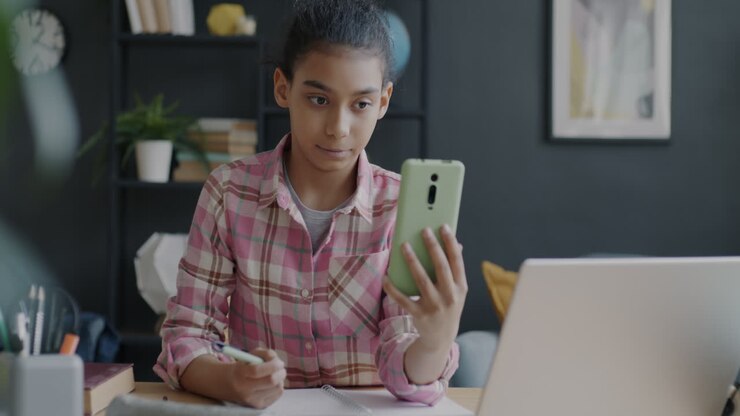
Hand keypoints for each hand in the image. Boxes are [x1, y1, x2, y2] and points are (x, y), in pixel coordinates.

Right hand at [226, 348, 286, 408]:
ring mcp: (252, 400)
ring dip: (280, 379)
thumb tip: (277, 362)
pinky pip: (277, 395)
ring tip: (274, 375)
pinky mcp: (259, 406)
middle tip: (280, 367)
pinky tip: (272, 384)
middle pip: (271, 381)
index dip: (272, 364)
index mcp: (239, 373)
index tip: (278, 362)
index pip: (257, 370)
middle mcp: (245, 389)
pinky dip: (278, 386)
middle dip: (280, 372)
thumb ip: (265, 354)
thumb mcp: (249, 356)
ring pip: (277, 388)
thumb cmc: (243, 367)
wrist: (228, 385)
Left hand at [383, 224, 467, 352]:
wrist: (441, 337)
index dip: (451, 243)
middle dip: (432, 247)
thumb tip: (456, 244)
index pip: (457, 261)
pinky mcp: (419, 315)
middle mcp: (449, 296)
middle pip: (441, 267)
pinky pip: (403, 299)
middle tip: (424, 230)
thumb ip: (454, 269)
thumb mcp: (457, 290)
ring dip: (412, 261)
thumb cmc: (448, 306)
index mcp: (461, 287)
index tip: (444, 227)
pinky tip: (386, 276)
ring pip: (421, 280)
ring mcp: (434, 306)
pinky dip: (393, 288)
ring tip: (404, 245)